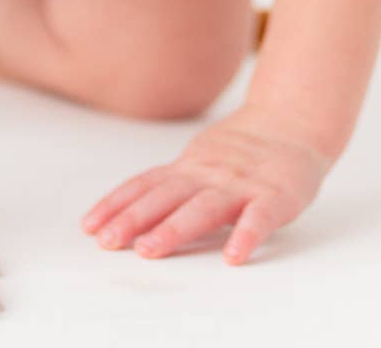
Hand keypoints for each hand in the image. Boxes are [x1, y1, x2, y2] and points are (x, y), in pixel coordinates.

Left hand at [80, 103, 334, 263]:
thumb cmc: (242, 152)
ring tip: (150, 249)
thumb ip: (173, 184)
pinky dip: (247, 236)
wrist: (291, 124)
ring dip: (174, 228)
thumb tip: (128, 207)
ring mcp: (241, 185)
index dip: (117, 204)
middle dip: (134, 219)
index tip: (89, 226)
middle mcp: (208, 175)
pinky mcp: (276, 196)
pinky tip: (233, 257)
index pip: (146, 185)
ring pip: (204, 207)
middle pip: (166, 197)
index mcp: (189, 169)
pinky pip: (260, 218)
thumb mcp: (201, 162)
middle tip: (108, 241)